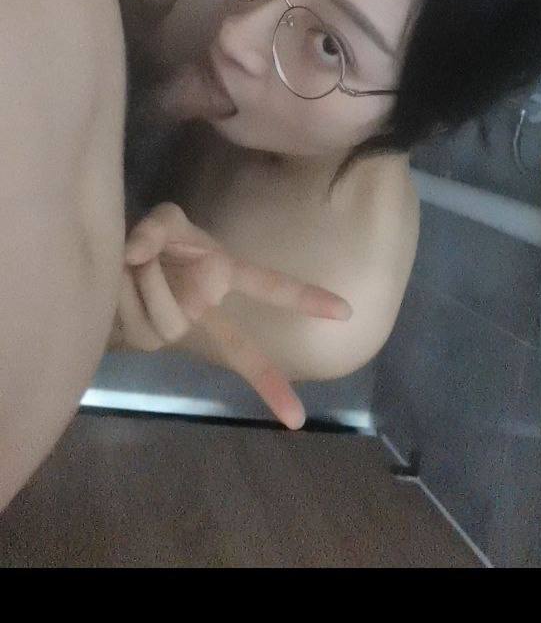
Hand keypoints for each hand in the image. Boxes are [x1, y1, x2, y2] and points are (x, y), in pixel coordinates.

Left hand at [116, 202, 352, 430]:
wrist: (113, 267)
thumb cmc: (155, 244)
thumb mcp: (163, 222)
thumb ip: (156, 227)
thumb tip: (137, 255)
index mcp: (224, 273)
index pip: (269, 286)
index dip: (305, 298)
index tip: (344, 312)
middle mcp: (208, 307)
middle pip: (230, 342)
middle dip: (253, 368)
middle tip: (280, 400)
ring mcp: (180, 328)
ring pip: (168, 314)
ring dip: (144, 281)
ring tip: (135, 261)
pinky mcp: (151, 341)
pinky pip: (142, 321)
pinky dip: (126, 293)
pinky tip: (122, 281)